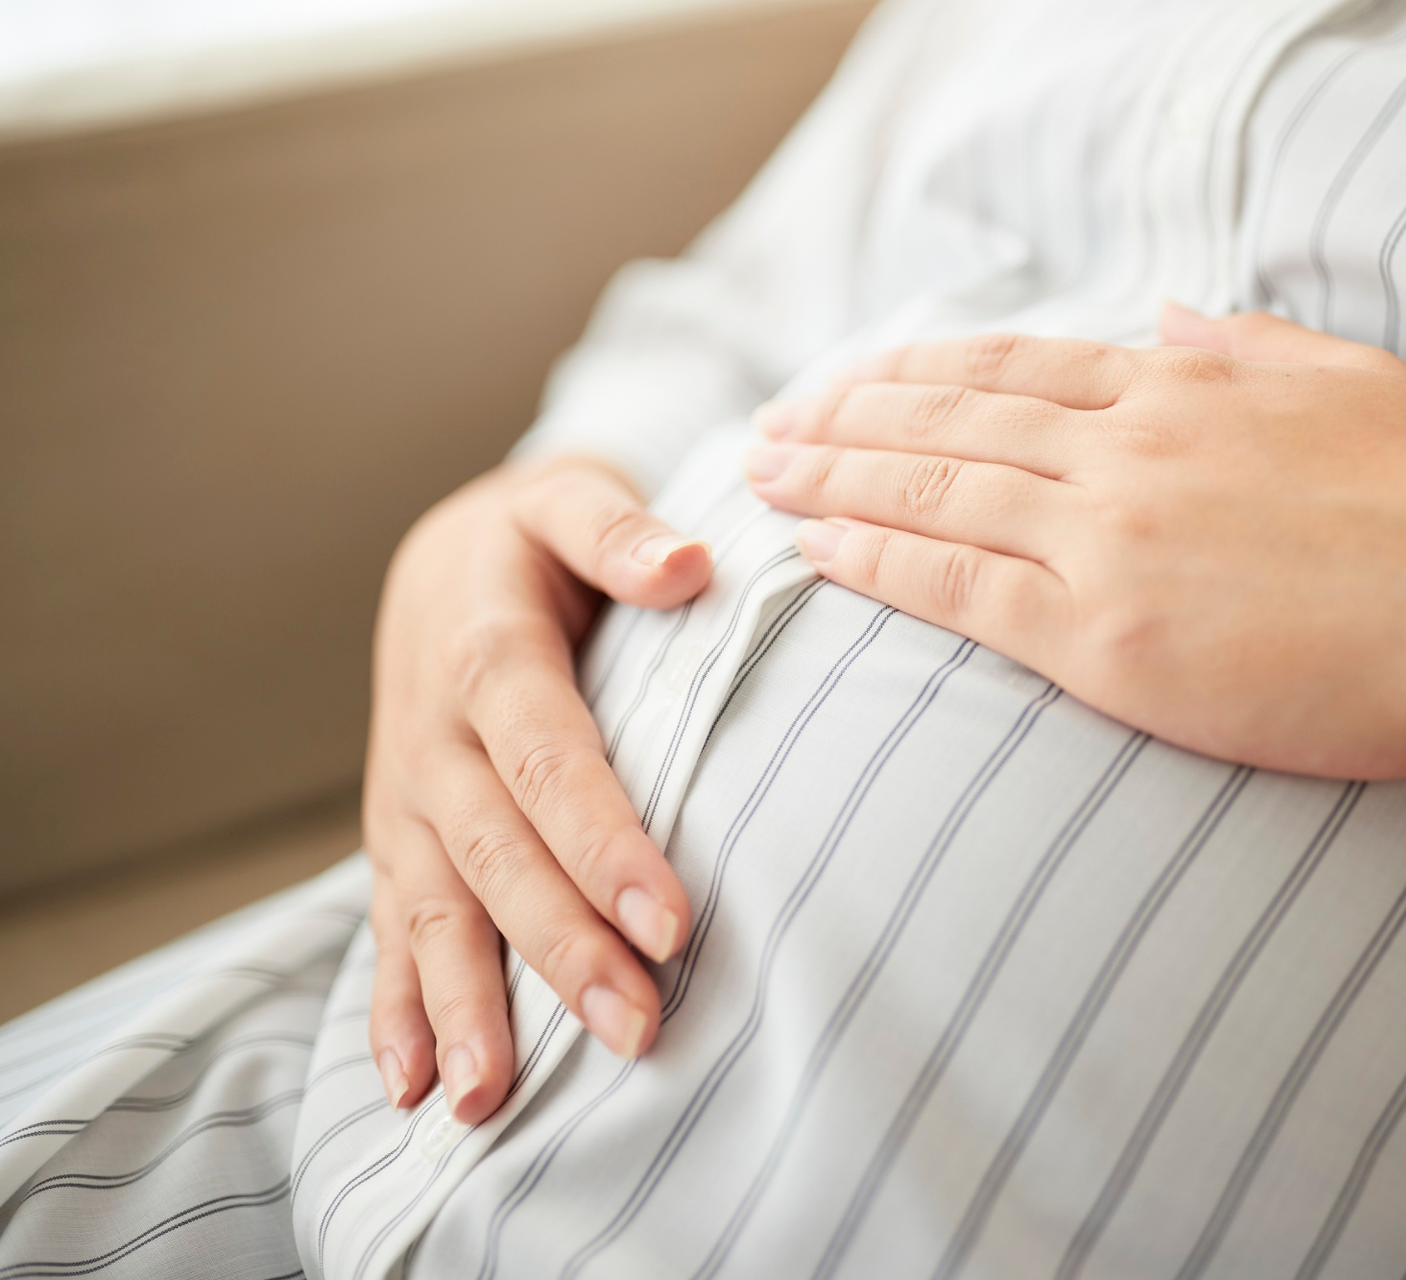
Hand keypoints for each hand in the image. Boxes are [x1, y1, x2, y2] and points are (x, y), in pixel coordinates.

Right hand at [364, 456, 707, 1121]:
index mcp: (486, 656)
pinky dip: (394, 1007)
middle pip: (495, 854)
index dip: (602, 840)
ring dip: (464, 1004)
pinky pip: (387, 927)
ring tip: (491, 1097)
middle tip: (632, 1029)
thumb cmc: (532, 538)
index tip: (667, 920)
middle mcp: (434, 740)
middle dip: (559, 948)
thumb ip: (619, 529)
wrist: (442, 558)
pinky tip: (413, 1085)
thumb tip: (689, 566)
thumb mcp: (568, 497)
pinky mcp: (398, 838)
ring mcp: (405, 798)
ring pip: (431, 910)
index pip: (549, 759)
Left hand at [744, 307, 1405, 1045]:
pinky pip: (956, 587)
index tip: (852, 381)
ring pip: (933, 495)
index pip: (1011, 371)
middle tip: (769, 426)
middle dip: (846, 420)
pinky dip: (875, 562)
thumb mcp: (1349, 382)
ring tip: (763, 479)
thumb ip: (1245, 346)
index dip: (916, 373)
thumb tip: (1172, 314)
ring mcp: (1106, 539)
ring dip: (835, 482)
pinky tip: (814, 552)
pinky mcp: (1104, 637)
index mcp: (1180, 389)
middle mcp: (1124, 450)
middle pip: (947, 422)